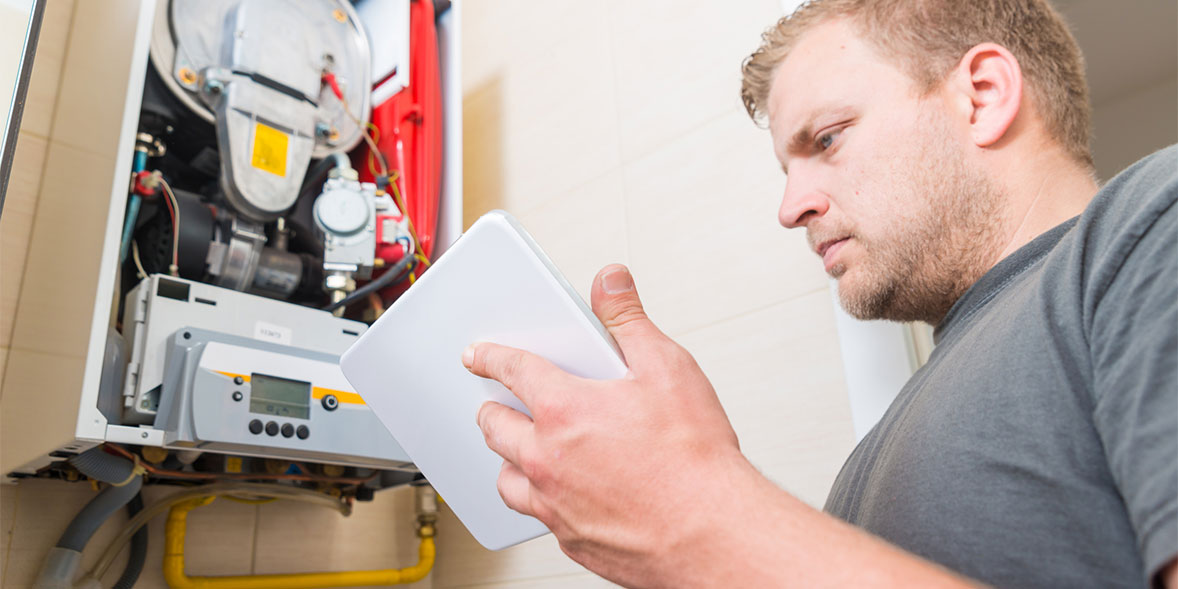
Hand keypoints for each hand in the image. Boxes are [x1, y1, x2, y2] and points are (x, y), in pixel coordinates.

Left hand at [464, 264, 747, 586]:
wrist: (711, 533)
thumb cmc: (694, 458)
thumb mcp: (667, 368)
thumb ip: (629, 320)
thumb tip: (610, 281)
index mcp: (565, 409)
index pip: (512, 370)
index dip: (491, 357)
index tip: (477, 356)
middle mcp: (547, 458)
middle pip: (496, 427)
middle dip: (493, 409)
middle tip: (499, 402)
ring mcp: (554, 502)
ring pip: (506, 478)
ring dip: (509, 459)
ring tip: (523, 449)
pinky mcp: (569, 536)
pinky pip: (536, 514)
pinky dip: (540, 499)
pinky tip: (559, 492)